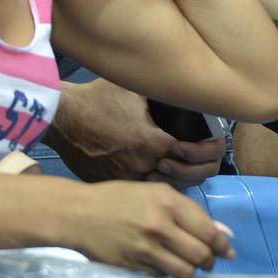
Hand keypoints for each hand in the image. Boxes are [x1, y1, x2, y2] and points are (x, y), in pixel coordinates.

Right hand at [43, 79, 224, 185]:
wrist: (62, 119)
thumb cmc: (97, 99)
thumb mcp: (136, 89)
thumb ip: (165, 94)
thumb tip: (191, 87)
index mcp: (151, 141)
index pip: (193, 154)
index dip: (209, 151)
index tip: (214, 145)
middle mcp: (142, 165)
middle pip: (185, 177)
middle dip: (201, 169)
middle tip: (207, 161)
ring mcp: (127, 179)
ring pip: (166, 189)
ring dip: (181, 180)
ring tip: (191, 170)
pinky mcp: (114, 185)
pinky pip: (145, 191)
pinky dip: (157, 186)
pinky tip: (165, 177)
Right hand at [68, 180, 235, 277]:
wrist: (79, 214)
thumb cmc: (120, 198)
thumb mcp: (156, 193)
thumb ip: (190, 212)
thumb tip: (223, 233)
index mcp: (169, 202)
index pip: (208, 231)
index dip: (222, 245)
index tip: (227, 252)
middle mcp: (160, 226)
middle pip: (201, 255)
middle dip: (210, 262)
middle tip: (209, 262)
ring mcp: (146, 249)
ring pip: (185, 272)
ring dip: (192, 272)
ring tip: (189, 266)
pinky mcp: (134, 266)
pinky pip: (164, 277)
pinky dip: (170, 274)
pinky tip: (166, 265)